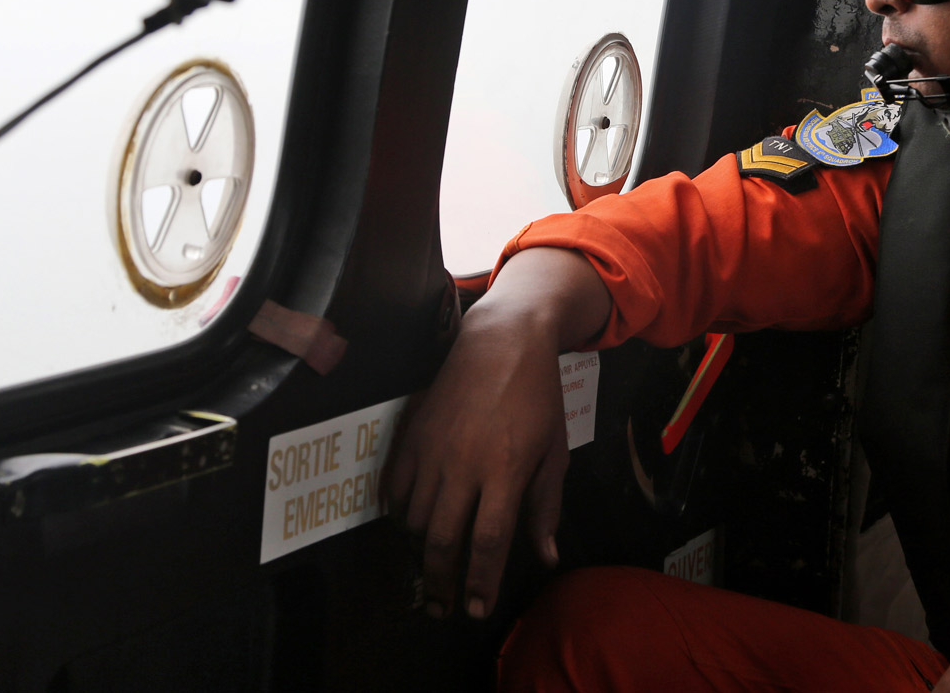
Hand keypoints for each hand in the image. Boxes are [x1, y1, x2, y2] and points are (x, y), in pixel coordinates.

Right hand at [384, 248, 610, 619]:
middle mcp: (464, 465)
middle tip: (443, 607)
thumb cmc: (537, 399)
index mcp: (505, 471)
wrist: (502, 341)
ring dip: (420, 551)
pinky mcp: (412, 435)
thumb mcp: (553, 452)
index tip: (477, 609)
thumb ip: (545, 507)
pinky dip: (399, 516)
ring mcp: (432, 450)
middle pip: (441, 540)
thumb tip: (545, 558)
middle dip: (441, 582)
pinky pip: (395, 490)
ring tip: (431, 569)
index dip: (479, 582)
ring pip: (414, 520)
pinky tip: (410, 528)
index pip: (487, 542)